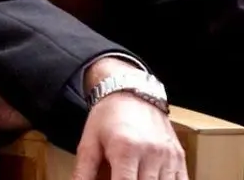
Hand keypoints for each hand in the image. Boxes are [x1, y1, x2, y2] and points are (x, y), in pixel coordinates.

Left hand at [73, 61, 185, 179]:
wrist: (131, 93)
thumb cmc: (107, 118)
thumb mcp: (89, 142)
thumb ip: (83, 171)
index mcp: (125, 149)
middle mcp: (151, 153)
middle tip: (118, 178)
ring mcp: (169, 156)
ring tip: (133, 176)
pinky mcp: (180, 157)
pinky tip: (152, 179)